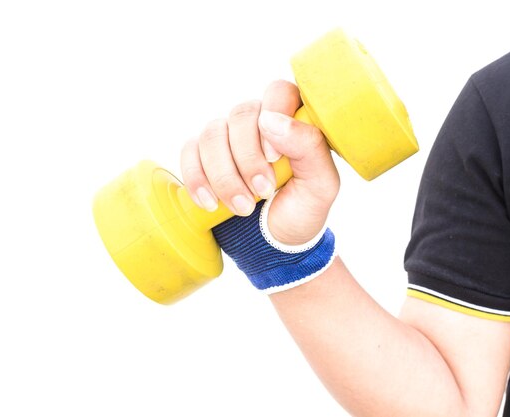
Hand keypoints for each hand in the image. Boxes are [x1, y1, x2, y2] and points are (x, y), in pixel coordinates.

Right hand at [180, 80, 339, 244]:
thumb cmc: (300, 210)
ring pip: (212, 135)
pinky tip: (210, 203)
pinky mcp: (201, 156)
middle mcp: (257, 121)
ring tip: (242, 208)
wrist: (272, 244)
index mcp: (291, 121)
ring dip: (224, 176)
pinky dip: (197, 180)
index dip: (274, 116)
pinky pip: (189, 153)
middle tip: (262, 192)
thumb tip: (270, 120)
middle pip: (241, 115)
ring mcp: (227, 137)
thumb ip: (309, 147)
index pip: (278, 92)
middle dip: (248, 160)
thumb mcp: (320, 185)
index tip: (275, 157)